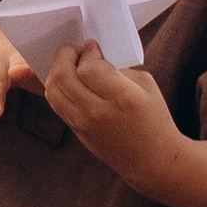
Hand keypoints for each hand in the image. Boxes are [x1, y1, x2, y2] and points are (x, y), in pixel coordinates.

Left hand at [41, 42, 181, 187]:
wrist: (153, 160)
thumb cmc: (153, 118)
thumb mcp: (146, 85)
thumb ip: (118, 68)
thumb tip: (94, 55)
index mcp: (123, 98)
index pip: (89, 68)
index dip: (87, 51)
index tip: (92, 46)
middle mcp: (99, 112)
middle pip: (62, 77)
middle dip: (64, 55)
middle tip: (76, 51)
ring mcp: (85, 125)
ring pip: (53, 91)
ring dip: (57, 71)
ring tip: (71, 65)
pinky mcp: (78, 132)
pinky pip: (57, 104)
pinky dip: (58, 87)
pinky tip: (70, 81)